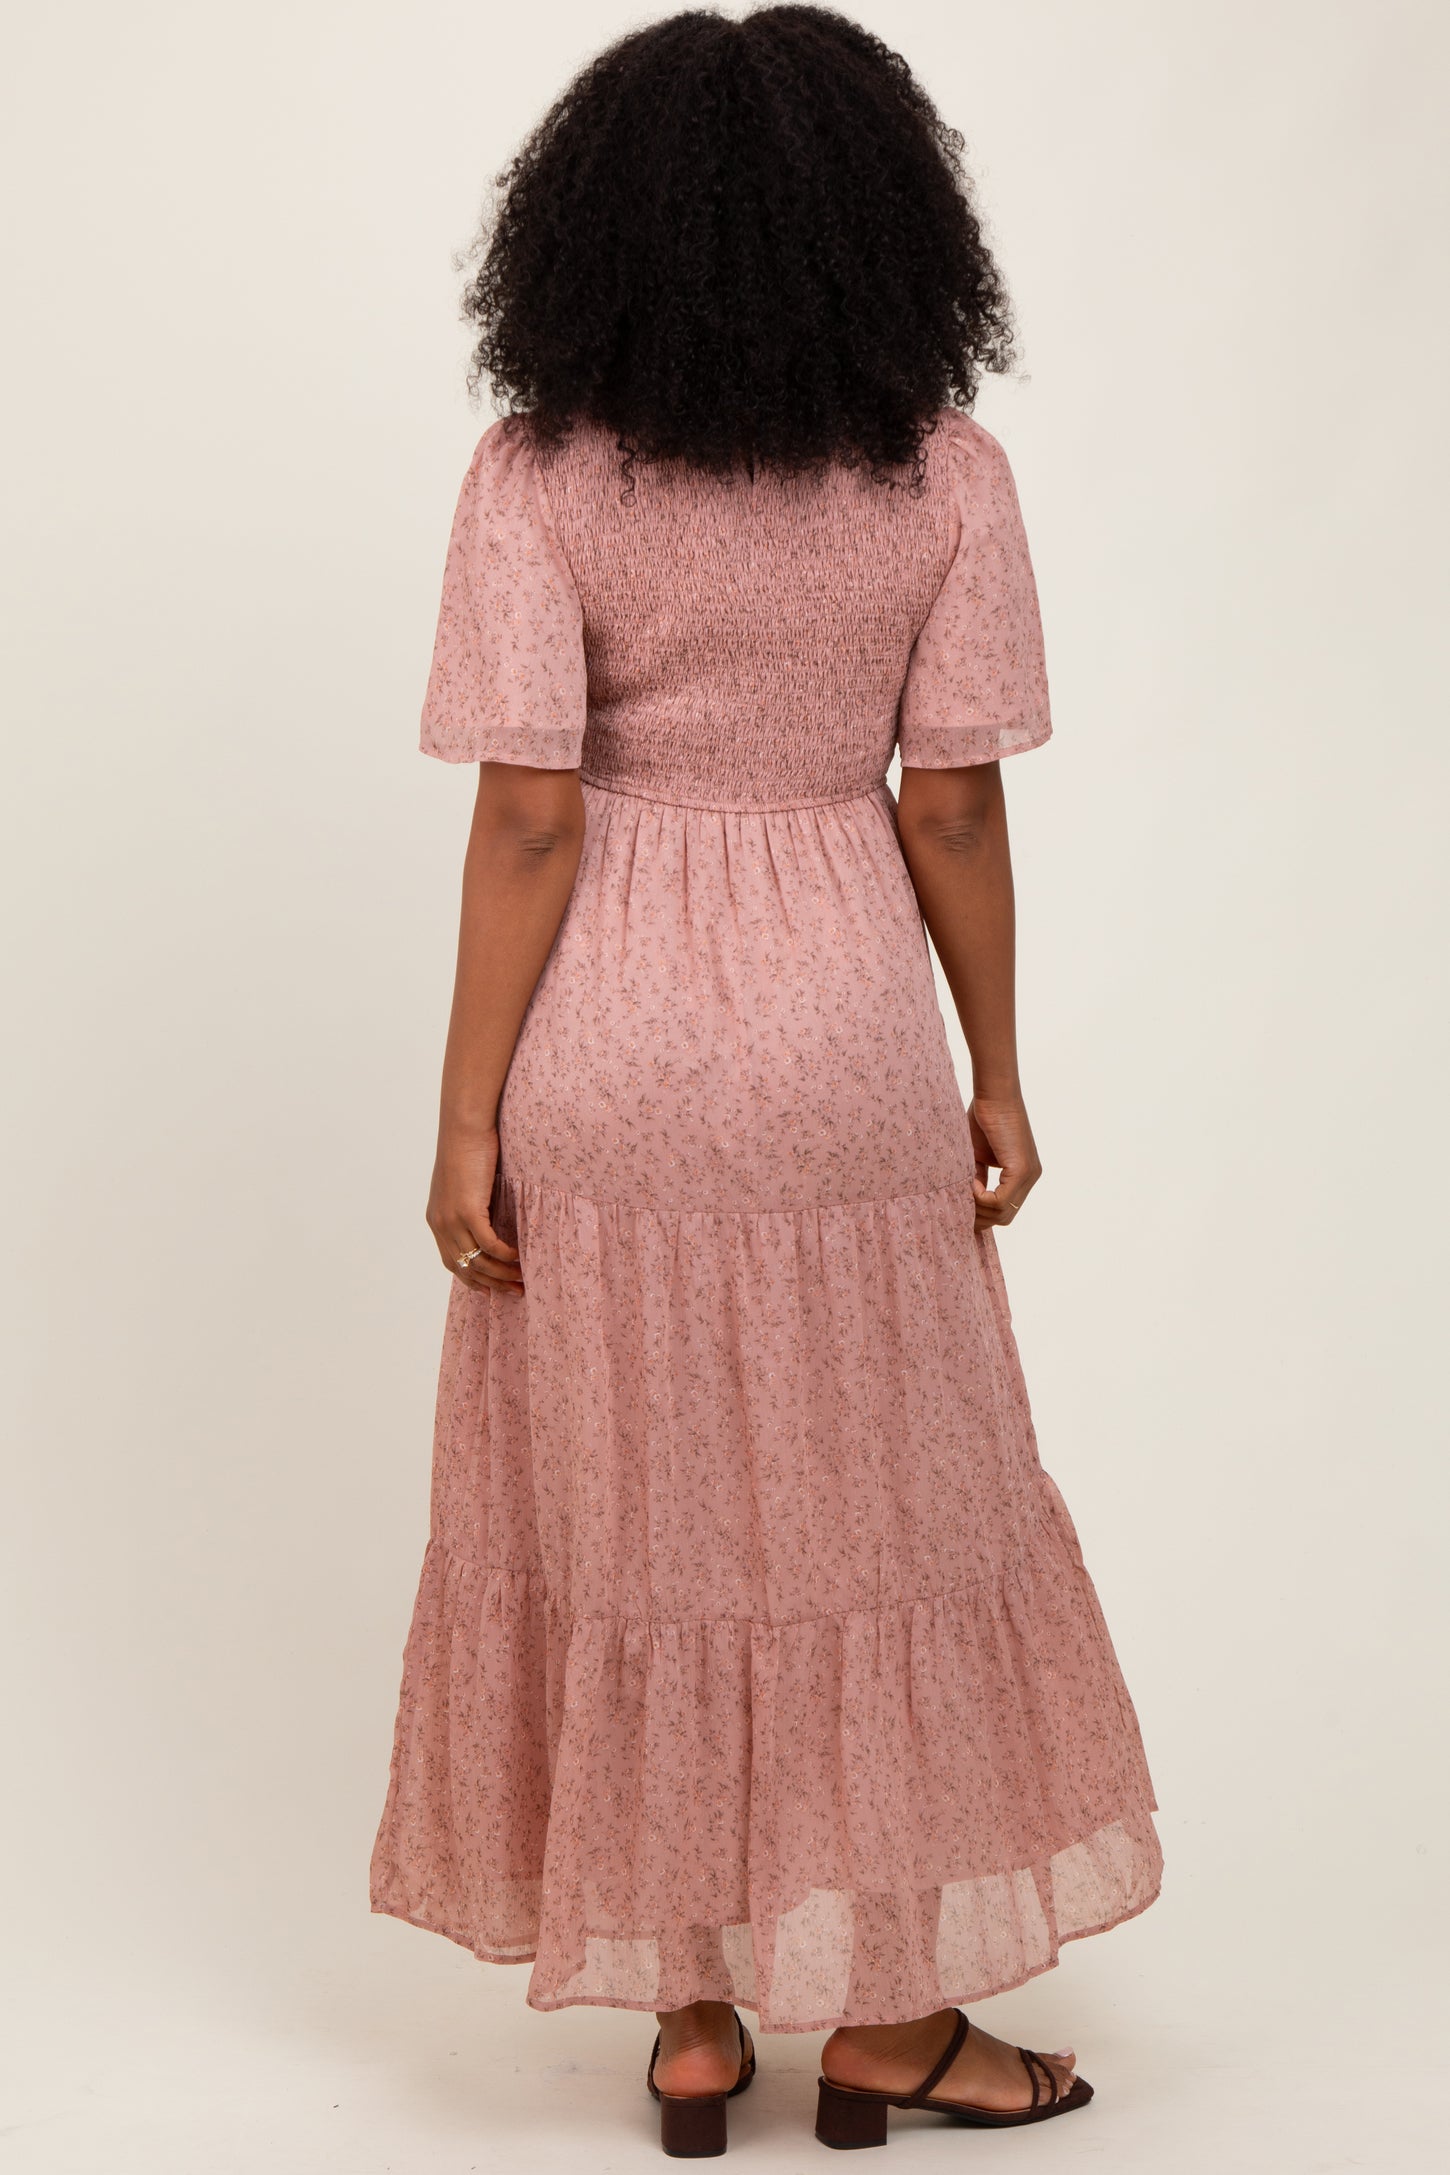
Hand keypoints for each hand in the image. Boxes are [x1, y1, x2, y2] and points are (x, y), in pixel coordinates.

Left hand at [426, 1123, 522, 1293]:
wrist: (463, 1126)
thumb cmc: (468, 1146)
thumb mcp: (465, 1182)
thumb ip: (471, 1203)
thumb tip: (491, 1216)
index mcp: (436, 1218)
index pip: (451, 1261)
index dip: (471, 1279)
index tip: (491, 1290)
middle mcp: (439, 1223)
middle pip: (464, 1268)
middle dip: (490, 1285)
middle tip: (515, 1292)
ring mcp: (451, 1219)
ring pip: (478, 1260)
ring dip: (502, 1274)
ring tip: (522, 1279)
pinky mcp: (467, 1211)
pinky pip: (488, 1245)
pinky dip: (505, 1255)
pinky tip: (519, 1258)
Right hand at [968, 1095, 1041, 1230]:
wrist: (993, 1095)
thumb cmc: (983, 1117)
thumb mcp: (977, 1155)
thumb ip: (977, 1177)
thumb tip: (967, 1199)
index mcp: (1021, 1175)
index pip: (1004, 1210)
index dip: (982, 1213)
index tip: (961, 1205)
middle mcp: (1030, 1177)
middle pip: (1005, 1217)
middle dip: (980, 1217)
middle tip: (959, 1204)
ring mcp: (1028, 1175)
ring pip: (1002, 1212)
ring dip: (978, 1207)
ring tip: (963, 1190)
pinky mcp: (1021, 1169)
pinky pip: (1000, 1201)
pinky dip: (981, 1198)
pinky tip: (971, 1184)